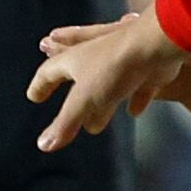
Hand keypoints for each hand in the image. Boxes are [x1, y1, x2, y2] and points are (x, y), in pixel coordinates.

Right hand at [28, 9, 190, 151]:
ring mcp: (123, 59)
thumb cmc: (114, 67)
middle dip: (64, 80)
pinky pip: (137, 86)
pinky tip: (134, 112)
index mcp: (75, 59)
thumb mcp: (83, 100)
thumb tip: (43, 145)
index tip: (33, 97)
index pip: (49, 72)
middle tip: (54, 88)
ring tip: (95, 115)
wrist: (157, 44)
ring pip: (105, 77)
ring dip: (98, 96)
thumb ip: (65, 124)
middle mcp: (97, 55)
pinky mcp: (148, 67)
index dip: (40, 86)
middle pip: (74, 68)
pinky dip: (133, 99)